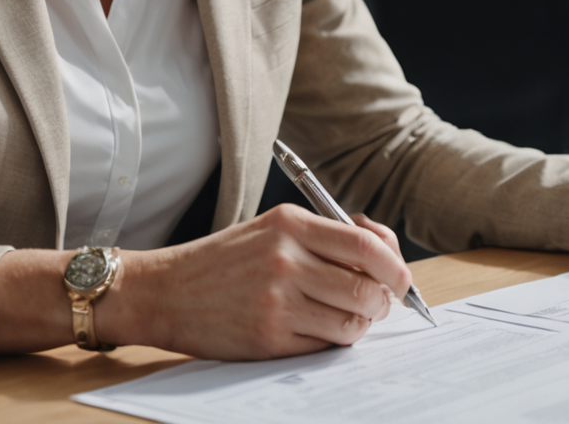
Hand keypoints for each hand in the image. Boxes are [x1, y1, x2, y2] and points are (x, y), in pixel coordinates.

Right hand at [117, 205, 413, 359]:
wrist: (166, 290)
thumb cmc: (224, 260)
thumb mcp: (273, 228)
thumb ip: (326, 236)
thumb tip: (385, 254)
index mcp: (291, 224)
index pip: (367, 245)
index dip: (395, 266)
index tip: (402, 279)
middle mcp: (286, 259)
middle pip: (367, 287)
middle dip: (384, 301)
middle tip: (379, 304)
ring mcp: (277, 300)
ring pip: (351, 321)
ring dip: (360, 324)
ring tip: (347, 318)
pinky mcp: (268, 336)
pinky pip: (323, 344)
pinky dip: (330, 340)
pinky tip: (315, 330)